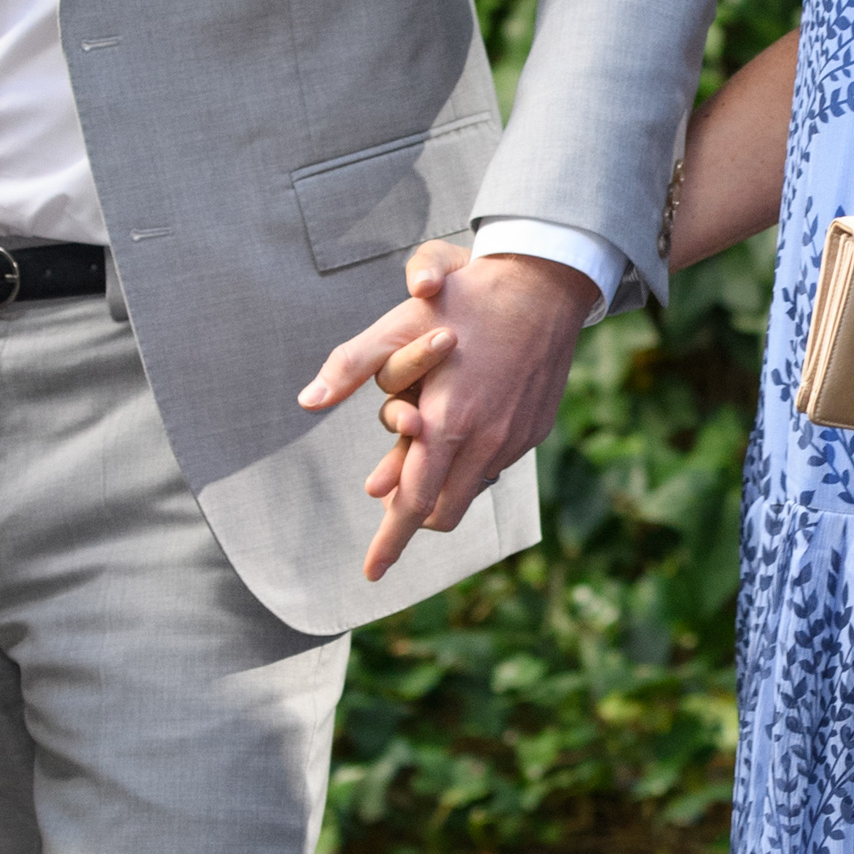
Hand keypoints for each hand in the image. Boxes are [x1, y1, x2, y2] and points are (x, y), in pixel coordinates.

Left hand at [301, 241, 598, 580]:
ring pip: (470, 488)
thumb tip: (307, 399)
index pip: (413, 505)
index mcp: (448, 424)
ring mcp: (516, 438)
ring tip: (421, 445)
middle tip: (385, 490)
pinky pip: (497, 463)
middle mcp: (485, 441)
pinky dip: (472, 460)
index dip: (389, 543)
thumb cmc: (467, 299)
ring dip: (443, 483)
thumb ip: (352, 365)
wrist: (546, 281)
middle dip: (412, 513)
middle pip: (442, 511)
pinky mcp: (536, 428)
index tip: (370, 573)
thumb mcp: (399, 324)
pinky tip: (464, 424)